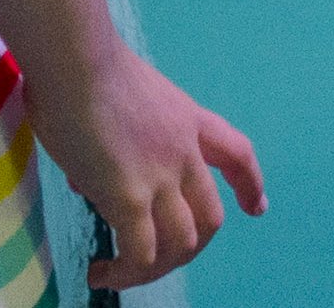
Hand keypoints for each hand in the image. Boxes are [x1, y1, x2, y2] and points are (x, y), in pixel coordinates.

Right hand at [29, 44, 262, 286]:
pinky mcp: (131, 196)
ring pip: (183, 243)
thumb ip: (117, 139)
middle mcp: (184, 152)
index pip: (237, 153)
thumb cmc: (83, 69)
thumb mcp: (121, 103)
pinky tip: (99, 273)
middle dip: (192, 247)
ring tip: (121, 273)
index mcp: (187, 120)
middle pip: (212, 216)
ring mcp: (162, 176)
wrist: (75, 59)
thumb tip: (87, 177)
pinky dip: (125, 273)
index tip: (258, 209)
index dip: (250, 185)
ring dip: (156, 269)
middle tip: (162, 260)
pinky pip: (142, 254)